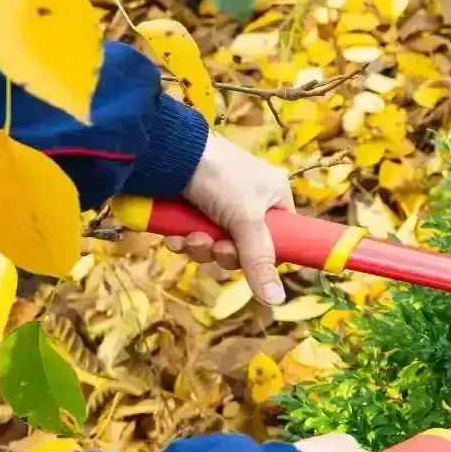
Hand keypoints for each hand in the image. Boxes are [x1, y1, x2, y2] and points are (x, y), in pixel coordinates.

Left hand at [167, 132, 294, 304]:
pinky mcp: (191, 208)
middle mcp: (249, 201)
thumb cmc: (220, 178)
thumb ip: (259, 260)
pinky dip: (183, 241)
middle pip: (244, 247)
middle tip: (216, 247)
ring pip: (215, 245)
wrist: (170, 150)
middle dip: (225, 253)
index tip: (251, 263)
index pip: (281, 238)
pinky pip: (193, 237)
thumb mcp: (246, 221)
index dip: (265, 255)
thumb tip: (276, 301)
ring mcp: (219, 205)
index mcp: (274, 197)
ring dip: (201, 248)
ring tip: (190, 238)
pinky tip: (174, 237)